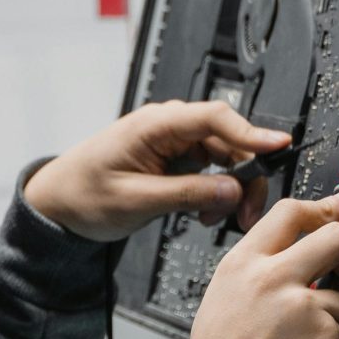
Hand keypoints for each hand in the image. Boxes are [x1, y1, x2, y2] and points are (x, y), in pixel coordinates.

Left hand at [24, 100, 289, 242]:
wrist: (58, 204)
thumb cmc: (83, 195)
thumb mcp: (135, 200)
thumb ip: (186, 194)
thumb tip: (232, 191)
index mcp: (155, 124)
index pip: (214, 117)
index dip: (251, 131)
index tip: (279, 145)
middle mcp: (170, 128)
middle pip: (229, 141)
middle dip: (245, 177)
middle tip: (248, 214)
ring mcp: (175, 144)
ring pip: (225, 160)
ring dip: (232, 191)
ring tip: (218, 221)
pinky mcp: (177, 161)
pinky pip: (212, 173)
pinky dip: (217, 195)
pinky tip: (205, 216)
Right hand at [177, 188, 338, 338]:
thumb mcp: (225, 298)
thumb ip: (261, 269)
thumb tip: (298, 249)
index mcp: (244, 265)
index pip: (291, 213)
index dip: (325, 207)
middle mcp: (274, 278)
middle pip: (336, 237)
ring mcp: (304, 307)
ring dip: (335, 319)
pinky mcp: (326, 337)